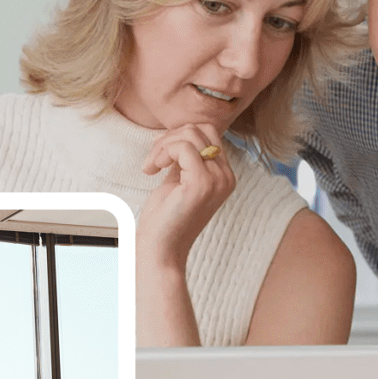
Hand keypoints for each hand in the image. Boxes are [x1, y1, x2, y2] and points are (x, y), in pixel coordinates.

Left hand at [137, 124, 234, 272]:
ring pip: (191, 135)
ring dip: (163, 146)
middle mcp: (226, 177)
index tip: (159, 153)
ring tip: (151, 166)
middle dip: (171, 137)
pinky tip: (152, 170)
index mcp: (224, 176)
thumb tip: (178, 132)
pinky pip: (183, 148)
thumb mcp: (179, 181)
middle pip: (202, 129)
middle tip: (153, 158)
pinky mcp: (202, 183)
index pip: (209, 133)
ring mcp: (217, 180)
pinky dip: (162, 152)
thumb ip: (184, 159)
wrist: (161, 249)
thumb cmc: (165, 218)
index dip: (180, 136)